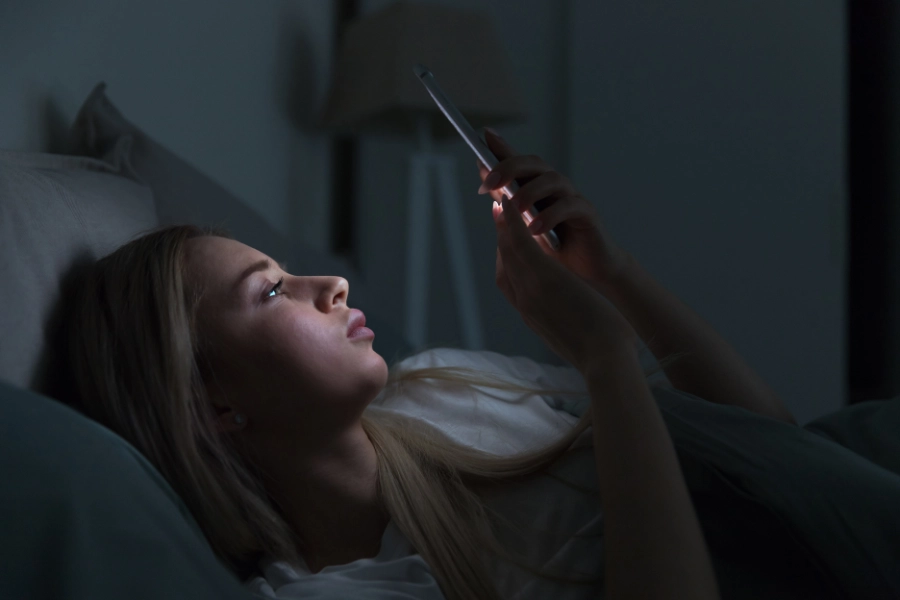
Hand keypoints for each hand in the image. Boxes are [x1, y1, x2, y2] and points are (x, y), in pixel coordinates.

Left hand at [477, 129, 632, 292]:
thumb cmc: (553, 250)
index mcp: (536, 188)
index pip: (518, 161)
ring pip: (553, 180)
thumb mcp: (522, 228)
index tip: (482, 135)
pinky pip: (570, 206)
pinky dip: (551, 215)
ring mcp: (572, 197)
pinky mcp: (587, 214)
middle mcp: (554, 187)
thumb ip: (507, 204)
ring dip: (530, 192)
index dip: (501, 147)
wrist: (586, 274)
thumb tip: (485, 182)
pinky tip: (535, 229)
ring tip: (516, 210)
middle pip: (534, 164)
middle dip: (509, 168)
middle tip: (489, 183)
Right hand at [493, 196, 638, 374]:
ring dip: (502, 223)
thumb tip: (572, 314)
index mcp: (531, 316)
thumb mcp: (573, 334)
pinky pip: (522, 243)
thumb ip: (563, 320)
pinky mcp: (544, 278)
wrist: (604, 360)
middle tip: (498, 212)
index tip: (504, 240)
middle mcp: (524, 302)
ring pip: (508, 250)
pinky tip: (512, 205)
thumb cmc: (598, 351)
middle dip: (499, 235)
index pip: (509, 282)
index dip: (505, 257)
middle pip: (504, 262)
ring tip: (502, 201)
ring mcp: (531, 290)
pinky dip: (513, 222)